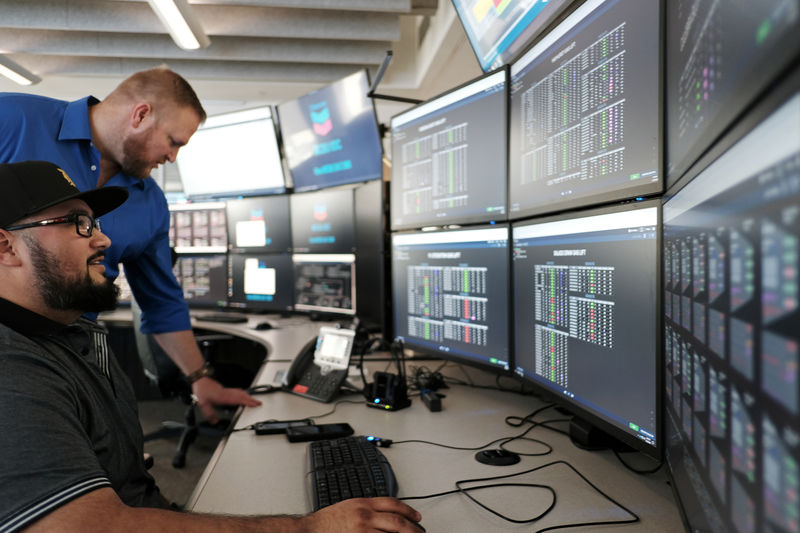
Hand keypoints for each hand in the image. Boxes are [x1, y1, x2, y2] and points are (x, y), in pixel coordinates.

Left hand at [191, 377, 260, 422]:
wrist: (201, 380)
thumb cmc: (202, 391)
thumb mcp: (203, 405)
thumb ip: (210, 414)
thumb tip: (214, 421)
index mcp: (223, 397)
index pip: (238, 400)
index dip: (247, 402)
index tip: (254, 404)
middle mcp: (227, 393)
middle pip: (242, 396)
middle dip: (251, 399)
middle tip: (259, 403)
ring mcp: (227, 390)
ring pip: (240, 392)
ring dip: (248, 396)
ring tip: (254, 400)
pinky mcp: (226, 389)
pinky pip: (237, 390)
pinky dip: (243, 393)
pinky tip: (244, 394)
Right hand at [301, 497, 423, 532]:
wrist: (309, 530)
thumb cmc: (326, 521)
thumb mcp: (349, 506)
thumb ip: (367, 509)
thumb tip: (385, 515)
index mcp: (363, 503)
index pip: (392, 503)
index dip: (408, 510)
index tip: (417, 516)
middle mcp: (365, 516)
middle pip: (396, 520)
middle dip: (412, 528)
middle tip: (420, 532)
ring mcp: (363, 530)